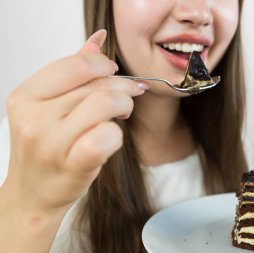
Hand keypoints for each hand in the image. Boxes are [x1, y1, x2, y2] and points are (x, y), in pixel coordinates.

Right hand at [2, 30, 148, 211]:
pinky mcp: (72, 164)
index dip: (105, 65)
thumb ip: (72, 72)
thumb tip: (98, 40)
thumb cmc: (45, 149)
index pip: (78, 64)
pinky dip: (118, 133)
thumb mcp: (49, 106)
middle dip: (123, 87)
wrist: (34, 193)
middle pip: (97, 84)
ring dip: (124, 106)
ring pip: (106, 103)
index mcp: (26, 95)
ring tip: (122, 114)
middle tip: (131, 94)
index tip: (114, 73)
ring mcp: (51, 142)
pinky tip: (113, 136)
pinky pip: (109, 135)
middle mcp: (34, 116)